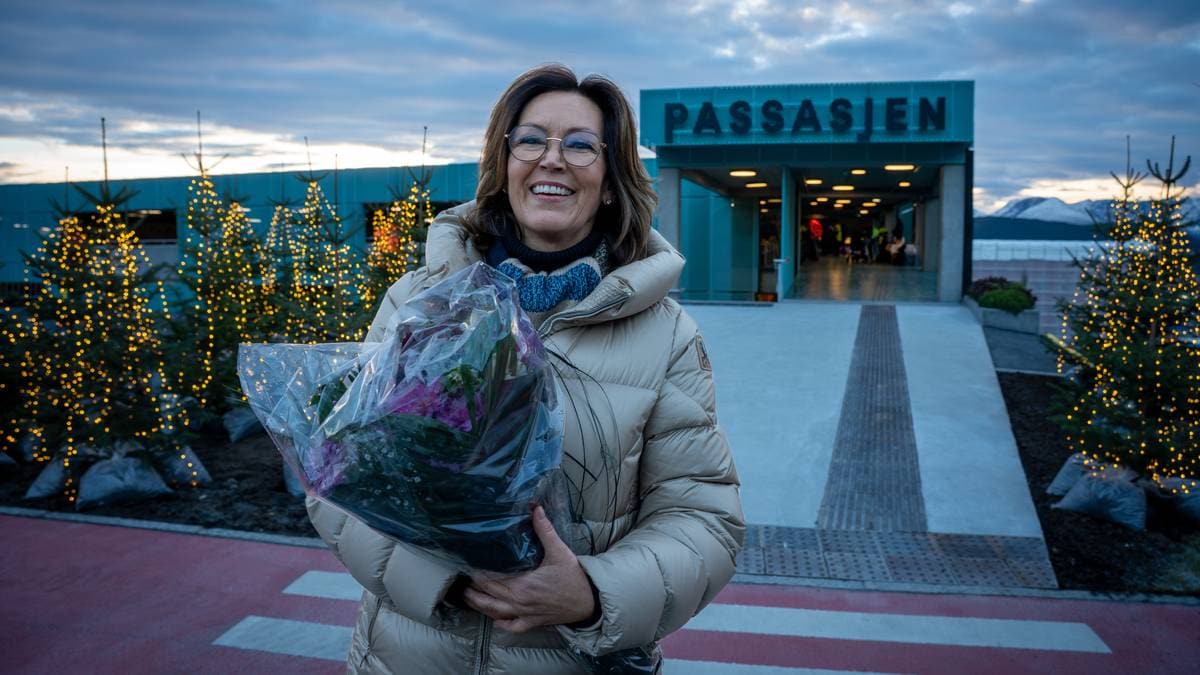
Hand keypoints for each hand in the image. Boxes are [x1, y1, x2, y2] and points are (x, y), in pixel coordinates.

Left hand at [463, 505, 595, 632]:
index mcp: (523, 585)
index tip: (467, 564)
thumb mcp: (559, 551)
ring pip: (495, 612)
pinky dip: (501, 624)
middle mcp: (520, 602)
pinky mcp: (532, 622)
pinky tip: (494, 619)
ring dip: (479, 605)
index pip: (491, 579)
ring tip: (466, 596)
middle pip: (488, 595)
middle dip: (473, 587)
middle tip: (462, 577)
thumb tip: (535, 508)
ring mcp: (525, 614)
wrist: (589, 602)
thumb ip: (545, 530)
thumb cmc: (574, 578)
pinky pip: (512, 627)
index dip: (477, 572)